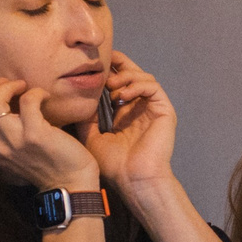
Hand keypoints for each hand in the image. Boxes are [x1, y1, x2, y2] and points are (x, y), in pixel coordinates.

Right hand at [0, 75, 99, 194]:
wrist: (71, 184)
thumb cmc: (45, 162)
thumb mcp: (13, 150)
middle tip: (9, 83)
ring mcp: (14, 141)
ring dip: (9, 86)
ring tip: (23, 87)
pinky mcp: (36, 136)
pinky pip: (27, 101)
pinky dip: (36, 92)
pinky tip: (45, 96)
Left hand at [79, 53, 178, 199]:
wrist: (134, 180)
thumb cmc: (115, 165)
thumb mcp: (91, 137)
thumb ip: (86, 118)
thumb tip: (76, 99)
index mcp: (125, 113)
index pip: (119, 84)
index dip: (109, 71)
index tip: (92, 67)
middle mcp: (140, 108)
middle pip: (134, 74)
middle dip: (119, 64)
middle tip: (103, 62)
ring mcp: (153, 109)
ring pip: (144, 77)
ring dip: (126, 77)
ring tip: (110, 87)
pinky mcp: (164, 111)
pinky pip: (153, 87)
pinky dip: (137, 85)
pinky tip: (122, 96)